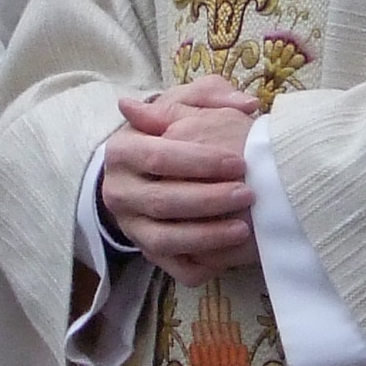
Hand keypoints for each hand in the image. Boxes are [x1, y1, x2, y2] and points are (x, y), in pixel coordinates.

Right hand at [101, 73, 261, 286]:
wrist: (147, 171)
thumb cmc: (174, 132)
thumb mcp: (185, 105)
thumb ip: (212, 97)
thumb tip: (244, 104)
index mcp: (122, 151)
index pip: (158, 156)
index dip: (200, 161)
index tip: (238, 161)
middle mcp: (118, 191)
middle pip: (162, 201)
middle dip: (208, 200)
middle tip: (247, 194)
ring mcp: (132, 227)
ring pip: (165, 240)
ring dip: (206, 236)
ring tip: (243, 228)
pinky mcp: (149, 253)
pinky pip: (176, 268)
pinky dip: (204, 264)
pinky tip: (231, 253)